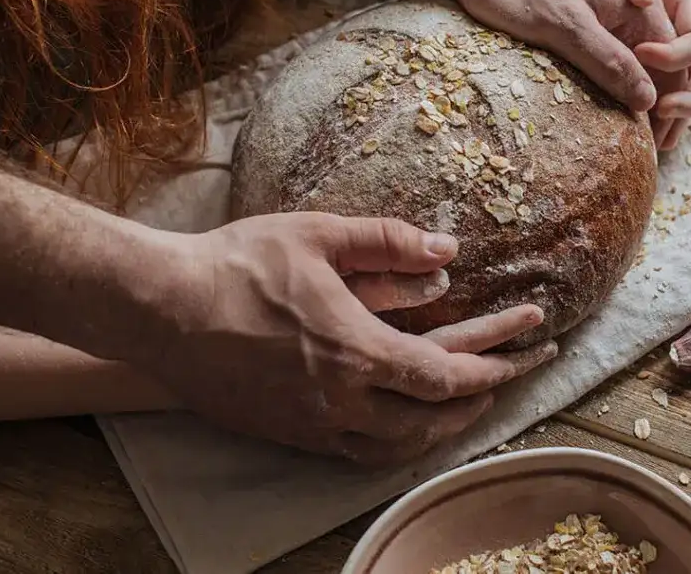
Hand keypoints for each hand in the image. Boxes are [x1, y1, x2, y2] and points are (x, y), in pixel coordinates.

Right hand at [138, 213, 555, 463]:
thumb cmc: (239, 264)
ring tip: (464, 405)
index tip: (528, 348)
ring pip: (397, 446)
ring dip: (440, 427)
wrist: (161, 310)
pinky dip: (394, 442)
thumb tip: (447, 251)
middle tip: (509, 376)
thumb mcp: (320, 236)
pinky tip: (400, 424)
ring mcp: (313, 424)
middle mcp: (342, 399)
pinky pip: (356, 454)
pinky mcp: (287, 434)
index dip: (495, 364)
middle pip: (432, 419)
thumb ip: (389, 243)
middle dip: (481, 399)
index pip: (448, 374)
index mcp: (359, 349)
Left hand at [514, 0, 690, 149]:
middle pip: (668, 63)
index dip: (676, 101)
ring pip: (641, 63)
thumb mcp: (565, 25)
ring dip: (646, 98)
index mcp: (638, 7)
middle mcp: (631, 9)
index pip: (676, 62)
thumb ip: (609, 60)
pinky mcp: (581, 20)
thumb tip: (648, 101)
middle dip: (670, 103)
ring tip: (642, 137)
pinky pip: (612, 57)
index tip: (657, 137)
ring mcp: (606, 14)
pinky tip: (605, 109)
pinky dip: (618, 85)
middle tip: (657, 146)